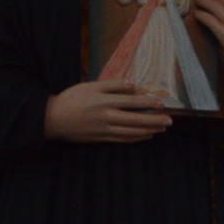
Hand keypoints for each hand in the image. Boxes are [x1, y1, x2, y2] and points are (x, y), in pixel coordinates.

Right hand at [45, 81, 170, 143]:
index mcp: (104, 100)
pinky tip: (146, 136)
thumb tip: (133, 85)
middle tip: (169, 120)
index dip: (148, 102)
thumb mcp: (90, 86)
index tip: (161, 103)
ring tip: (162, 128)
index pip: (131, 101)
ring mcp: (104, 129)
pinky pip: (123, 139)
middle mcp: (106, 116)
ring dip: (148, 130)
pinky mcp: (101, 138)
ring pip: (131, 131)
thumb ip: (112, 85)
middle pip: (135, 119)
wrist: (53, 119)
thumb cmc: (71, 99)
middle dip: (154, 120)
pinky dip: (137, 138)